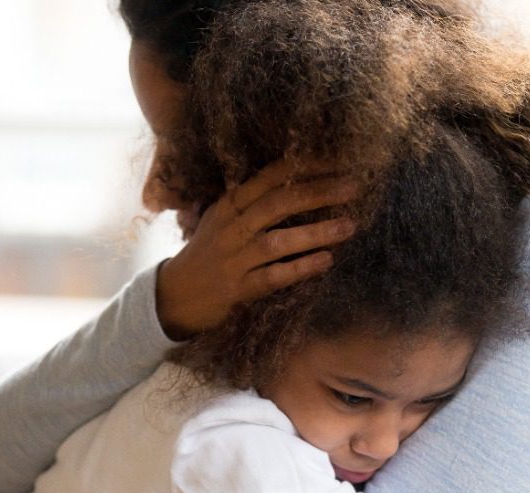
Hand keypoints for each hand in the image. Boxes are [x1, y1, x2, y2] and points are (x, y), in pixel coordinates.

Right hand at [156, 160, 357, 339]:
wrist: (173, 296)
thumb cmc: (207, 255)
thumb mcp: (222, 221)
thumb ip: (252, 204)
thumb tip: (299, 184)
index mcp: (229, 205)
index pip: (271, 176)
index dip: (306, 166)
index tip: (339, 159)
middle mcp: (231, 227)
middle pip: (279, 202)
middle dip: (320, 192)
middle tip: (355, 187)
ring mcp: (234, 259)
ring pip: (278, 240)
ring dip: (317, 232)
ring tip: (350, 226)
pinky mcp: (238, 289)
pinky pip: (273, 276)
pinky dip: (301, 268)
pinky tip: (326, 261)